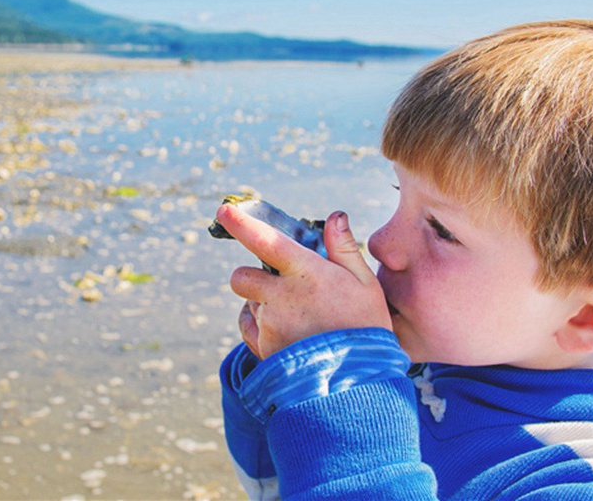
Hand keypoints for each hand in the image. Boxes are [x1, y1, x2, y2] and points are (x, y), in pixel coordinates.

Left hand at [215, 204, 391, 358]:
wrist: (359, 383)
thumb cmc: (367, 328)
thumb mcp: (366, 284)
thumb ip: (345, 249)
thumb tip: (335, 217)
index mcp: (306, 273)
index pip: (265, 240)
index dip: (241, 223)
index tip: (225, 210)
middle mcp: (281, 297)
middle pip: (242, 276)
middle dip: (252, 276)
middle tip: (280, 285)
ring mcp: (269, 324)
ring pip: (249, 304)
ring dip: (264, 305)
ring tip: (300, 319)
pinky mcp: (263, 349)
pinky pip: (248, 328)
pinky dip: (259, 326)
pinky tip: (287, 333)